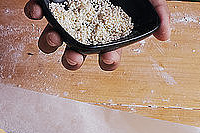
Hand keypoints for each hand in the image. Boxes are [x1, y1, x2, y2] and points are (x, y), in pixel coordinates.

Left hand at [23, 0, 170, 70]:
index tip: (109, 57)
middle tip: (74, 56)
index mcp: (105, 33)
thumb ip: (158, 12)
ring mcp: (62, 17)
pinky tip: (36, 12)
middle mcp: (81, 29)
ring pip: (50, 40)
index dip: (108, 61)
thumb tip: (165, 36)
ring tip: (54, 36)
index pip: (107, 56)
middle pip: (74, 56)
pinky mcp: (48, 3)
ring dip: (49, 43)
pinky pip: (36, 12)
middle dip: (72, 61)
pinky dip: (33, 12)